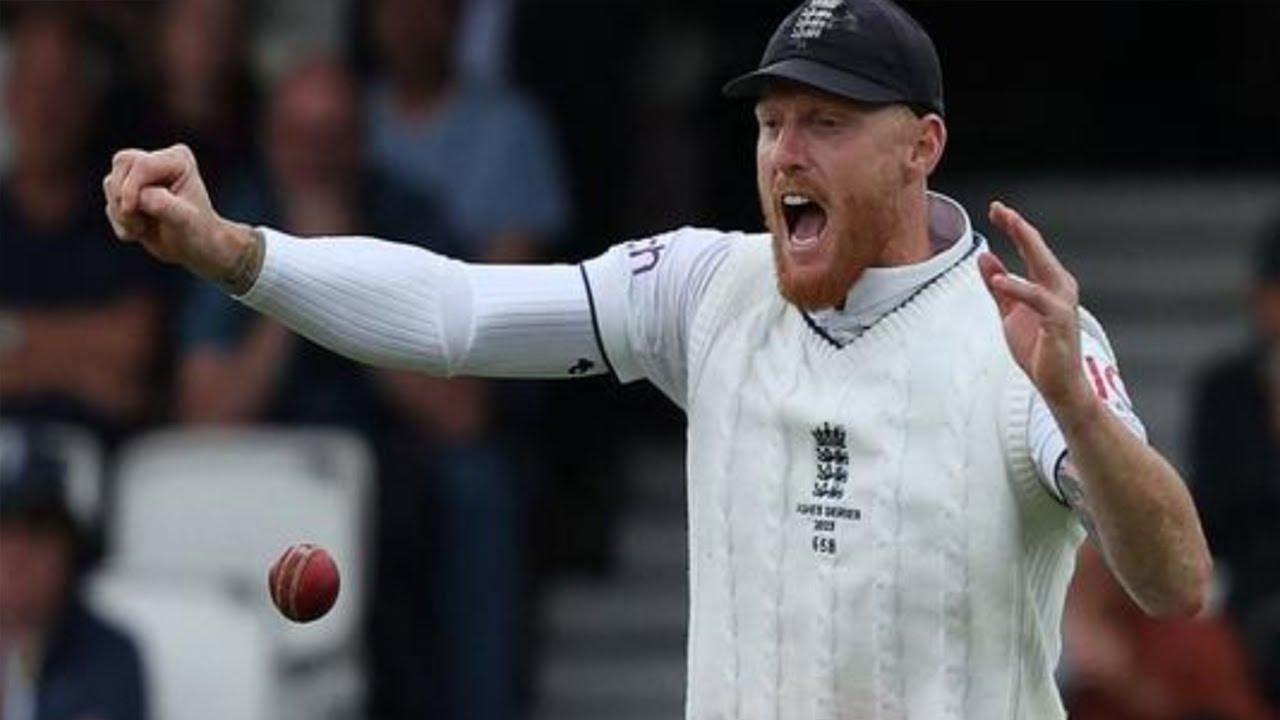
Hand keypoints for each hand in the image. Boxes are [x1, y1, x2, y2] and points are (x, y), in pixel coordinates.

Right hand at [103, 144, 256, 288]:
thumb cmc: (196, 231)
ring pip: (111, 184)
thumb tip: (141, 196)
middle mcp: (158, 160)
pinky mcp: (128, 191)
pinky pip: (109, 204)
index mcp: (177, 159)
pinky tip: (141, 230)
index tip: (131, 211)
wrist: (194, 247)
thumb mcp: (184, 220)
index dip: (130, 188)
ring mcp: (141, 175)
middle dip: (122, 197)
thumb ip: (162, 204)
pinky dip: (121, 223)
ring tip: (144, 228)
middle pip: (120, 164)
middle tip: (139, 223)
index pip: (141, 164)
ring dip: (122, 214)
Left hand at [978, 201, 1094, 420]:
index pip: (1030, 249)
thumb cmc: (1038, 348)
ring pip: (1044, 267)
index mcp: (1048, 284)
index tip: (996, 208)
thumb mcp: (1009, 312)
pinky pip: (1038, 300)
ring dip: (1026, 246)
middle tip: (1001, 208)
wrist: (1057, 384)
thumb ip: (999, 286)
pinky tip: (1000, 281)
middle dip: (1020, 227)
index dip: (1014, 227)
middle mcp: (1059, 288)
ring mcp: (1061, 304)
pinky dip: (1019, 288)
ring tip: (1009, 226)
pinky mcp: (1058, 322)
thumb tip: (985, 257)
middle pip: (1038, 250)